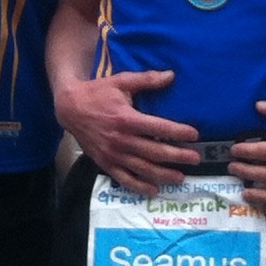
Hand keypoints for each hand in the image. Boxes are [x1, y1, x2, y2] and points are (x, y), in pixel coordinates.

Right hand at [54, 69, 193, 192]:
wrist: (69, 108)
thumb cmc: (97, 92)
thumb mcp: (121, 81)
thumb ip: (146, 80)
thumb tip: (171, 75)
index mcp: (127, 118)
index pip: (159, 128)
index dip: (179, 132)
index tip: (195, 135)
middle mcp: (121, 139)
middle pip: (155, 151)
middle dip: (178, 156)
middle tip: (196, 159)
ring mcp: (113, 154)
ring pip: (143, 168)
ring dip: (163, 174)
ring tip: (181, 177)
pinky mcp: (105, 163)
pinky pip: (124, 179)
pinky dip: (139, 186)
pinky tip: (154, 190)